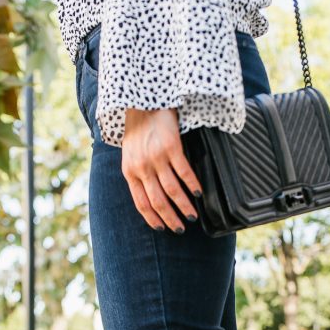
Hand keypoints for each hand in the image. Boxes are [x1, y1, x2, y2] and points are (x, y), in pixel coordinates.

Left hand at [121, 108, 201, 232]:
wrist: (143, 101)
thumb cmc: (139, 129)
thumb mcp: (131, 155)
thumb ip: (138, 174)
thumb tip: (152, 195)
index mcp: (130, 172)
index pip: (141, 203)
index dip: (153, 219)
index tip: (163, 229)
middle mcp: (141, 167)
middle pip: (157, 201)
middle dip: (170, 219)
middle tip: (181, 228)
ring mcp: (156, 157)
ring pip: (171, 190)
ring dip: (183, 206)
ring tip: (192, 216)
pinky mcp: (171, 146)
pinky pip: (184, 172)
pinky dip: (192, 185)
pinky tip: (199, 193)